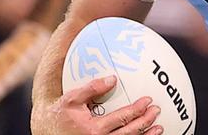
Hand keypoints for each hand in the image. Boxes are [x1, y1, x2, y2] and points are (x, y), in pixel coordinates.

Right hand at [31, 75, 162, 134]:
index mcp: (93, 129)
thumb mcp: (72, 98)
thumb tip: (113, 79)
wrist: (47, 131)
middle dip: (146, 122)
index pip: (121, 118)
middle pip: (129, 133)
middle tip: (157, 111)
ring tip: (159, 128)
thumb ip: (92, 88)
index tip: (148, 100)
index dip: (137, 110)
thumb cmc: (60, 113)